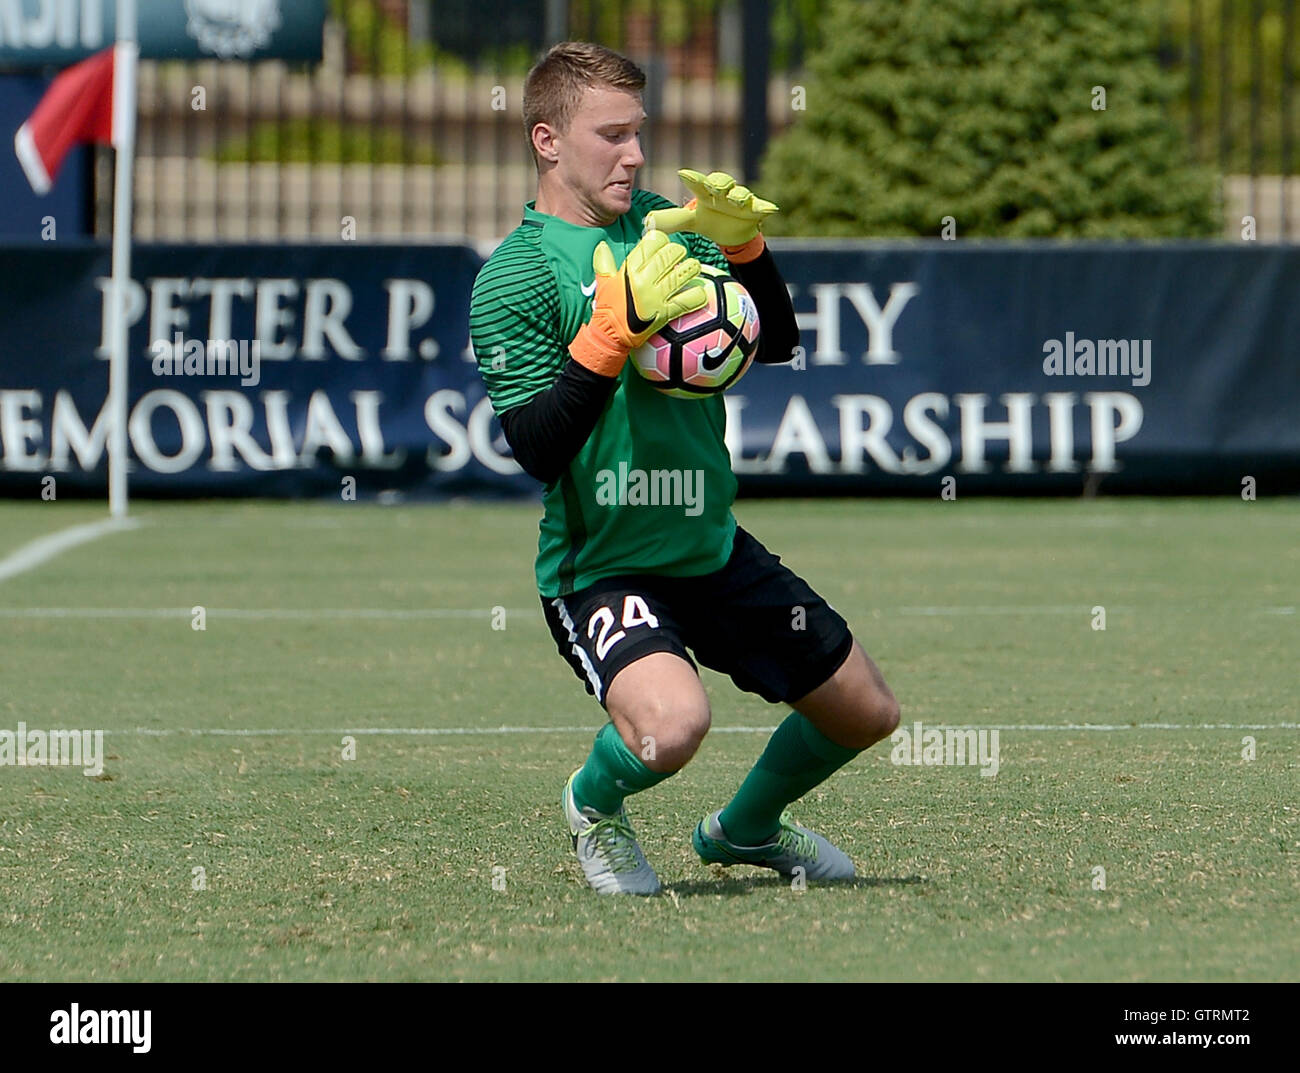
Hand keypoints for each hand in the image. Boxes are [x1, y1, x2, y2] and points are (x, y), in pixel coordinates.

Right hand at [570, 230, 707, 375]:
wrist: (610, 336)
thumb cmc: (608, 308)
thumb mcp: (603, 283)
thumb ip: (604, 262)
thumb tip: (602, 245)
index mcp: (630, 269)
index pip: (653, 242)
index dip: (662, 240)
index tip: (664, 246)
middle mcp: (643, 280)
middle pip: (670, 254)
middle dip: (679, 252)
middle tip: (681, 256)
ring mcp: (656, 297)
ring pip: (682, 274)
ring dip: (692, 269)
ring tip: (694, 269)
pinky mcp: (665, 313)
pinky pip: (689, 300)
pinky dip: (697, 295)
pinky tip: (699, 292)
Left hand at [643, 169, 778, 247]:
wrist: (733, 233)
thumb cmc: (711, 220)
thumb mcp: (692, 222)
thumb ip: (673, 220)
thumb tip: (648, 222)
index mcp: (706, 193)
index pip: (697, 183)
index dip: (692, 178)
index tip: (682, 174)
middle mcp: (723, 192)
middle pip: (721, 181)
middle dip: (718, 182)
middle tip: (713, 187)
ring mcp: (740, 200)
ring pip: (740, 193)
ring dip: (738, 195)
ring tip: (736, 200)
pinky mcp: (755, 210)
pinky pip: (760, 207)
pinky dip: (764, 207)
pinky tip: (769, 209)